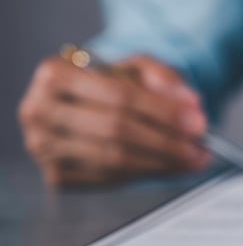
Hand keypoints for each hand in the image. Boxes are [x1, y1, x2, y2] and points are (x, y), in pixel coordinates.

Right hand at [18, 55, 210, 185]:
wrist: (88, 103)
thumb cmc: (112, 83)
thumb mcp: (137, 67)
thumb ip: (164, 78)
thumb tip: (189, 103)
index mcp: (54, 74)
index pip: (118, 96)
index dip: (162, 112)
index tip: (197, 122)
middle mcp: (39, 110)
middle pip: (115, 131)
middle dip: (165, 141)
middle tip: (199, 146)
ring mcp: (44, 147)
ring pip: (113, 159)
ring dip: (161, 162)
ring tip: (192, 159)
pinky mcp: (56, 175)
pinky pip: (108, 178)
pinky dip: (144, 174)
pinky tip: (168, 167)